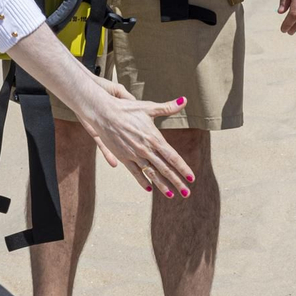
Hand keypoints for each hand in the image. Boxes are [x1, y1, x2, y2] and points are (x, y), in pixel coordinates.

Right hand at [77, 78, 194, 197]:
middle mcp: (146, 149)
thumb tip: (184, 100)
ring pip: (152, 174)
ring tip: (171, 195)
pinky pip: (136, 172)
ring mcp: (134, 155)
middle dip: (177, 182)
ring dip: (162, 186)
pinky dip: (143, 181)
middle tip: (187, 193)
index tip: (191, 178)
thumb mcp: (148, 107)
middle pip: (165, 169)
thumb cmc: (127, 109)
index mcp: (154, 138)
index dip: (183, 168)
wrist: (103, 113)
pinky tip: (150, 189)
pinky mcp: (124, 158)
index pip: (173, 157)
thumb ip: (168, 107)